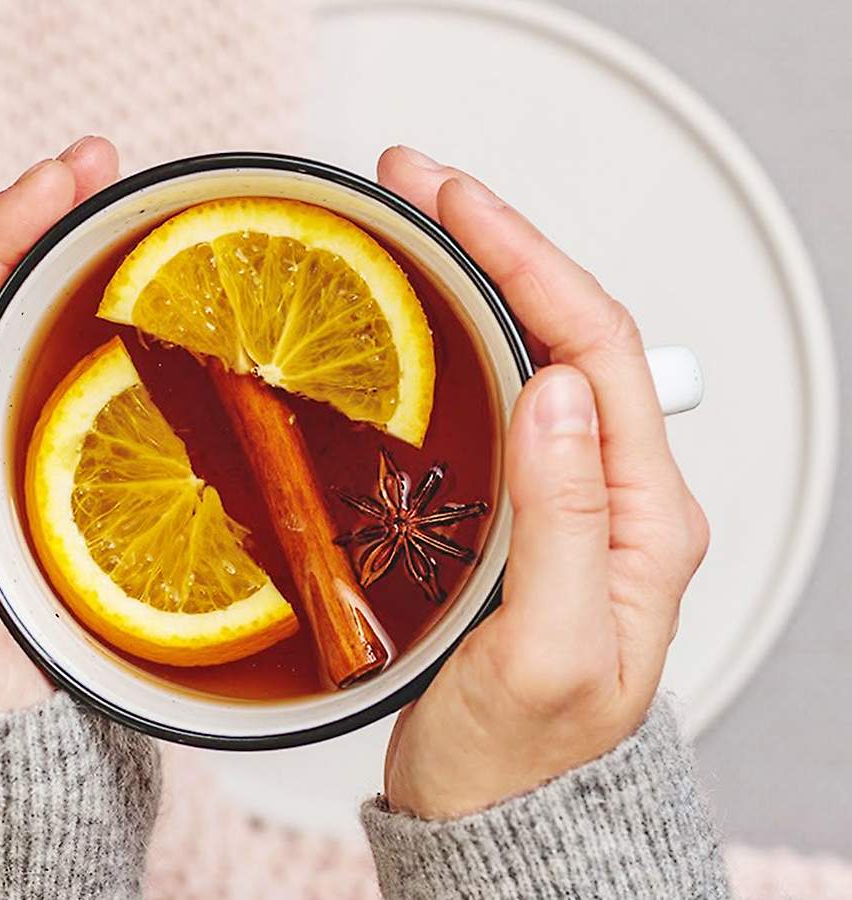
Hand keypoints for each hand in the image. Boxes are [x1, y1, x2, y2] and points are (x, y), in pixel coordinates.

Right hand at [375, 146, 708, 818]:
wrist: (486, 810)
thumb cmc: (519, 753)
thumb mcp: (551, 651)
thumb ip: (566, 523)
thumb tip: (555, 390)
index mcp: (642, 518)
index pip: (598, 351)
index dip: (528, 262)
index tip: (455, 205)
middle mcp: (612, 493)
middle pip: (569, 330)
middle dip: (497, 243)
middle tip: (417, 185)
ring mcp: (563, 495)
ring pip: (531, 352)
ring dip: (476, 279)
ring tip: (413, 225)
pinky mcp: (515, 507)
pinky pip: (495, 398)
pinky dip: (455, 337)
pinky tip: (416, 315)